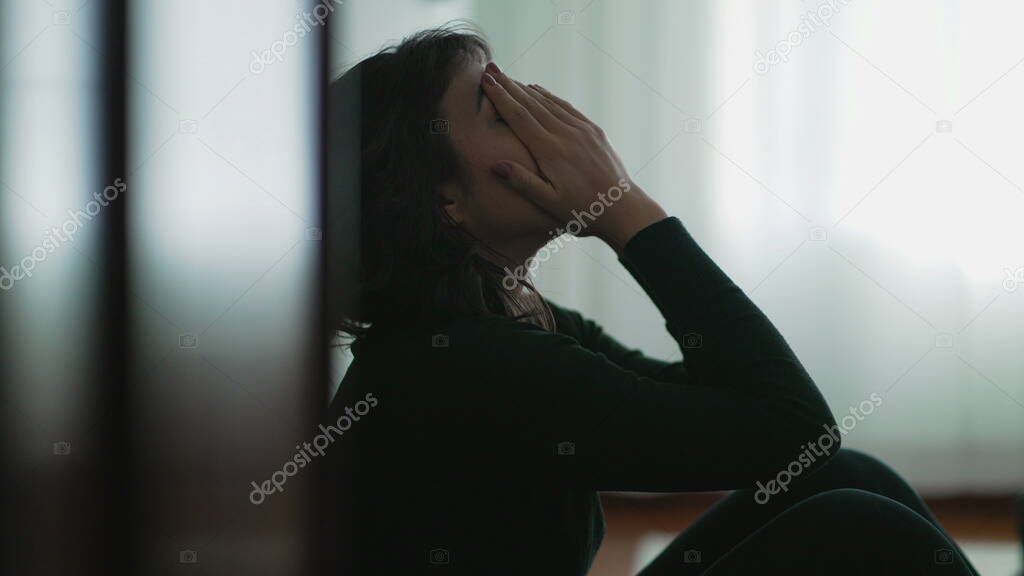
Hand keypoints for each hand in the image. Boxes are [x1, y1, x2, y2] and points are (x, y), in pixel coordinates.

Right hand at [481, 64, 666, 252]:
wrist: (623, 208)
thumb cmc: (584, 211)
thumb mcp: (550, 203)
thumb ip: (523, 182)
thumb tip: (496, 165)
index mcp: (552, 151)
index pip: (520, 117)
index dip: (501, 98)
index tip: (486, 81)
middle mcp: (566, 134)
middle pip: (531, 104)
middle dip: (508, 86)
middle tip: (490, 70)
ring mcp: (582, 130)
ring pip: (548, 102)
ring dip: (526, 88)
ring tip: (508, 77)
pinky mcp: (593, 130)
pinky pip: (566, 107)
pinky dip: (549, 96)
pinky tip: (538, 90)